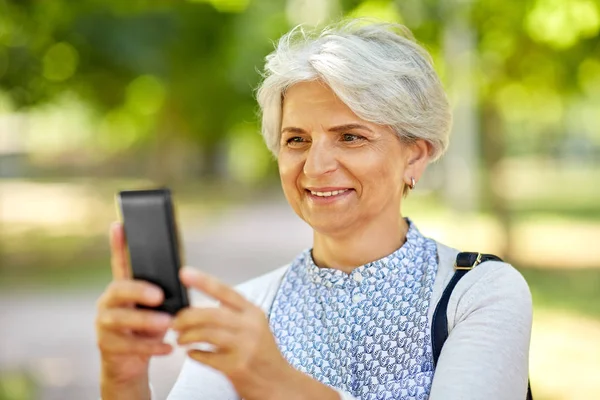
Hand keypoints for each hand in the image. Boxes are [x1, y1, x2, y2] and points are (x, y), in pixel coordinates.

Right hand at [95, 223, 173, 397]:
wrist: (129, 364)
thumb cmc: (148, 329)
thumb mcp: (158, 308)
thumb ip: (163, 292)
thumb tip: (186, 276)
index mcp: (122, 288)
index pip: (119, 263)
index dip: (119, 245)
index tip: (120, 224)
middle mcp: (108, 302)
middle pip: (119, 290)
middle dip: (139, 290)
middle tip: (159, 295)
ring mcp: (104, 324)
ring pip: (121, 318)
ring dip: (145, 320)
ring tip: (168, 322)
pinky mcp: (107, 346)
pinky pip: (129, 346)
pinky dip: (151, 346)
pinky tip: (168, 348)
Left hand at [173, 268, 338, 399]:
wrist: (278, 382)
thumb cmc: (263, 354)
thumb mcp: (255, 326)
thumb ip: (232, 315)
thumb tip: (198, 309)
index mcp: (253, 313)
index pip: (225, 291)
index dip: (203, 281)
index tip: (185, 274)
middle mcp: (250, 327)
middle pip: (210, 313)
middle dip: (187, 317)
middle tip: (175, 321)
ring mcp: (244, 347)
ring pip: (206, 334)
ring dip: (187, 336)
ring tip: (181, 339)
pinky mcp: (237, 367)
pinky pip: (207, 357)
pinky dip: (195, 354)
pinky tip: (192, 354)